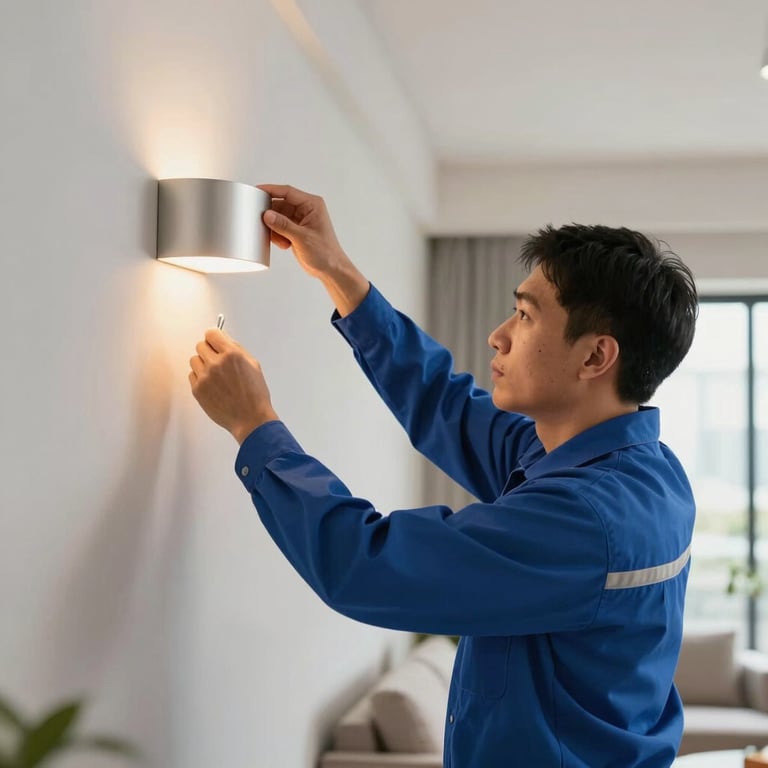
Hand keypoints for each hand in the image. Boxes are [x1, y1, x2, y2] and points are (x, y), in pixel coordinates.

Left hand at [189, 328, 277, 444]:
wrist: (250, 419)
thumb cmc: (255, 395)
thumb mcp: (253, 365)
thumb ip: (237, 349)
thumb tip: (223, 339)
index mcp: (232, 354)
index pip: (211, 333)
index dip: (214, 338)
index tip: (215, 342)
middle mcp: (216, 363)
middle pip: (200, 345)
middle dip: (209, 351)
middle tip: (218, 361)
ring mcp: (205, 377)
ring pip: (194, 360)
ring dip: (203, 364)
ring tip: (215, 376)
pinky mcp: (197, 390)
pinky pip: (192, 375)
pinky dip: (200, 378)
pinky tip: (213, 386)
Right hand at [258, 184, 346, 277]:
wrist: (330, 269)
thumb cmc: (325, 253)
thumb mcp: (302, 238)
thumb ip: (283, 225)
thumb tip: (267, 215)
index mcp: (312, 205)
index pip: (288, 192)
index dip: (271, 190)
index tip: (257, 191)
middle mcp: (306, 209)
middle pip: (280, 204)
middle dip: (271, 215)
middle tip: (262, 222)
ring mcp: (300, 220)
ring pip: (278, 217)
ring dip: (275, 228)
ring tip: (281, 240)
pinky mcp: (296, 230)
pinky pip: (280, 227)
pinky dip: (278, 235)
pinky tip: (284, 244)